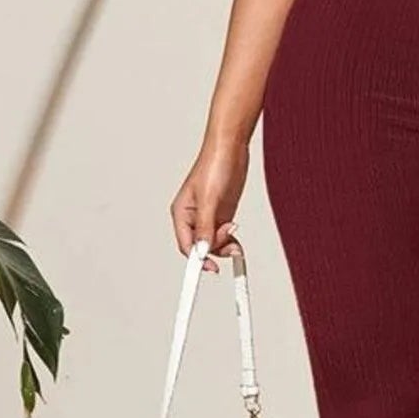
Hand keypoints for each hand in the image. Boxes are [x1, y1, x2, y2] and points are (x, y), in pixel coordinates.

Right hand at [170, 135, 248, 271]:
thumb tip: (202, 250)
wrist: (231, 148)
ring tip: (235, 234)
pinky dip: (231, 240)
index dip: (197, 260)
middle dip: (216, 248)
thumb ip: (205, 226)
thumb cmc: (214, 166)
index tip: (210, 269)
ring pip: (214, 242)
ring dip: (225, 244)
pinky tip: (237, 241)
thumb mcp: (210, 199)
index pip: (186, 245)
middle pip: (201, 246)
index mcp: (181, 213)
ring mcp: (208, 216)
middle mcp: (193, 218)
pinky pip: (224, 235)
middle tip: (231, 243)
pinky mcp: (222, 213)